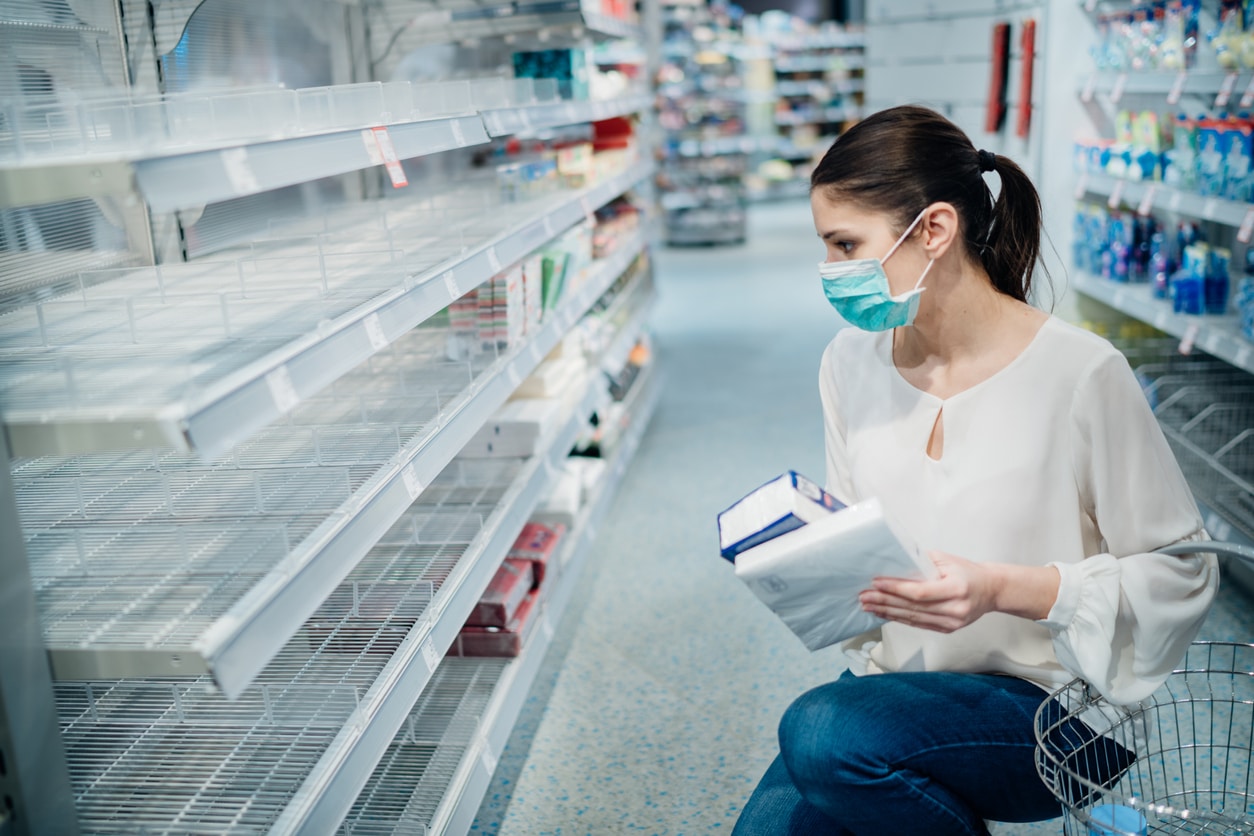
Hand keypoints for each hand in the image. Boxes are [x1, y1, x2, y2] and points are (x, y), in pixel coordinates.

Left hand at [858, 551, 998, 633]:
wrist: (991, 590)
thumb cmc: (968, 572)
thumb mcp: (947, 560)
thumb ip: (922, 562)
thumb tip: (894, 561)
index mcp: (956, 589)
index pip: (920, 592)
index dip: (896, 588)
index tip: (876, 583)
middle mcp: (954, 609)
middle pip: (912, 607)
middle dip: (884, 601)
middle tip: (864, 596)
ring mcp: (951, 623)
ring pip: (912, 618)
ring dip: (887, 612)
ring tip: (868, 606)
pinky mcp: (947, 629)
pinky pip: (918, 624)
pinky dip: (898, 619)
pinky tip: (883, 613)